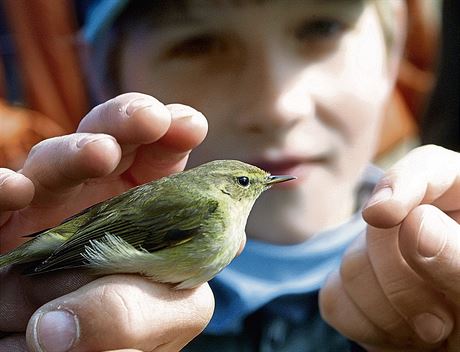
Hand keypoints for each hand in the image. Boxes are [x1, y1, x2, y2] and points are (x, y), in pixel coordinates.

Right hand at [0, 93, 213, 350]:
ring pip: (49, 167)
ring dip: (73, 154)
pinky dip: (0, 191)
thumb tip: (228, 245)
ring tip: (100, 152)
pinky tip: (14, 189)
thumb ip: (182, 290)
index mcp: (140, 214)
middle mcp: (90, 206)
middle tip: (150, 118)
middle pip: (105, 145)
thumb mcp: (162, 320)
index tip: (191, 126)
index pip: (157, 162)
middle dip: (126, 124)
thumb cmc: (120, 340)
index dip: (172, 137)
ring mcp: (40, 219)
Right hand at [320, 145, 459, 350]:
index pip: (428, 168)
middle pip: (377, 226)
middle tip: (439, 320)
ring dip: (390, 311)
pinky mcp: (351, 288)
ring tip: (431, 330)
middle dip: (402, 278)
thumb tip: (414, 223)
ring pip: (349, 264)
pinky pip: (334, 297)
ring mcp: (376, 255)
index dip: (401, 183)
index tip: (382, 214)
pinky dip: (367, 326)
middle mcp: (413, 222)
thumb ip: (457, 257)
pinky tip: (400, 333)